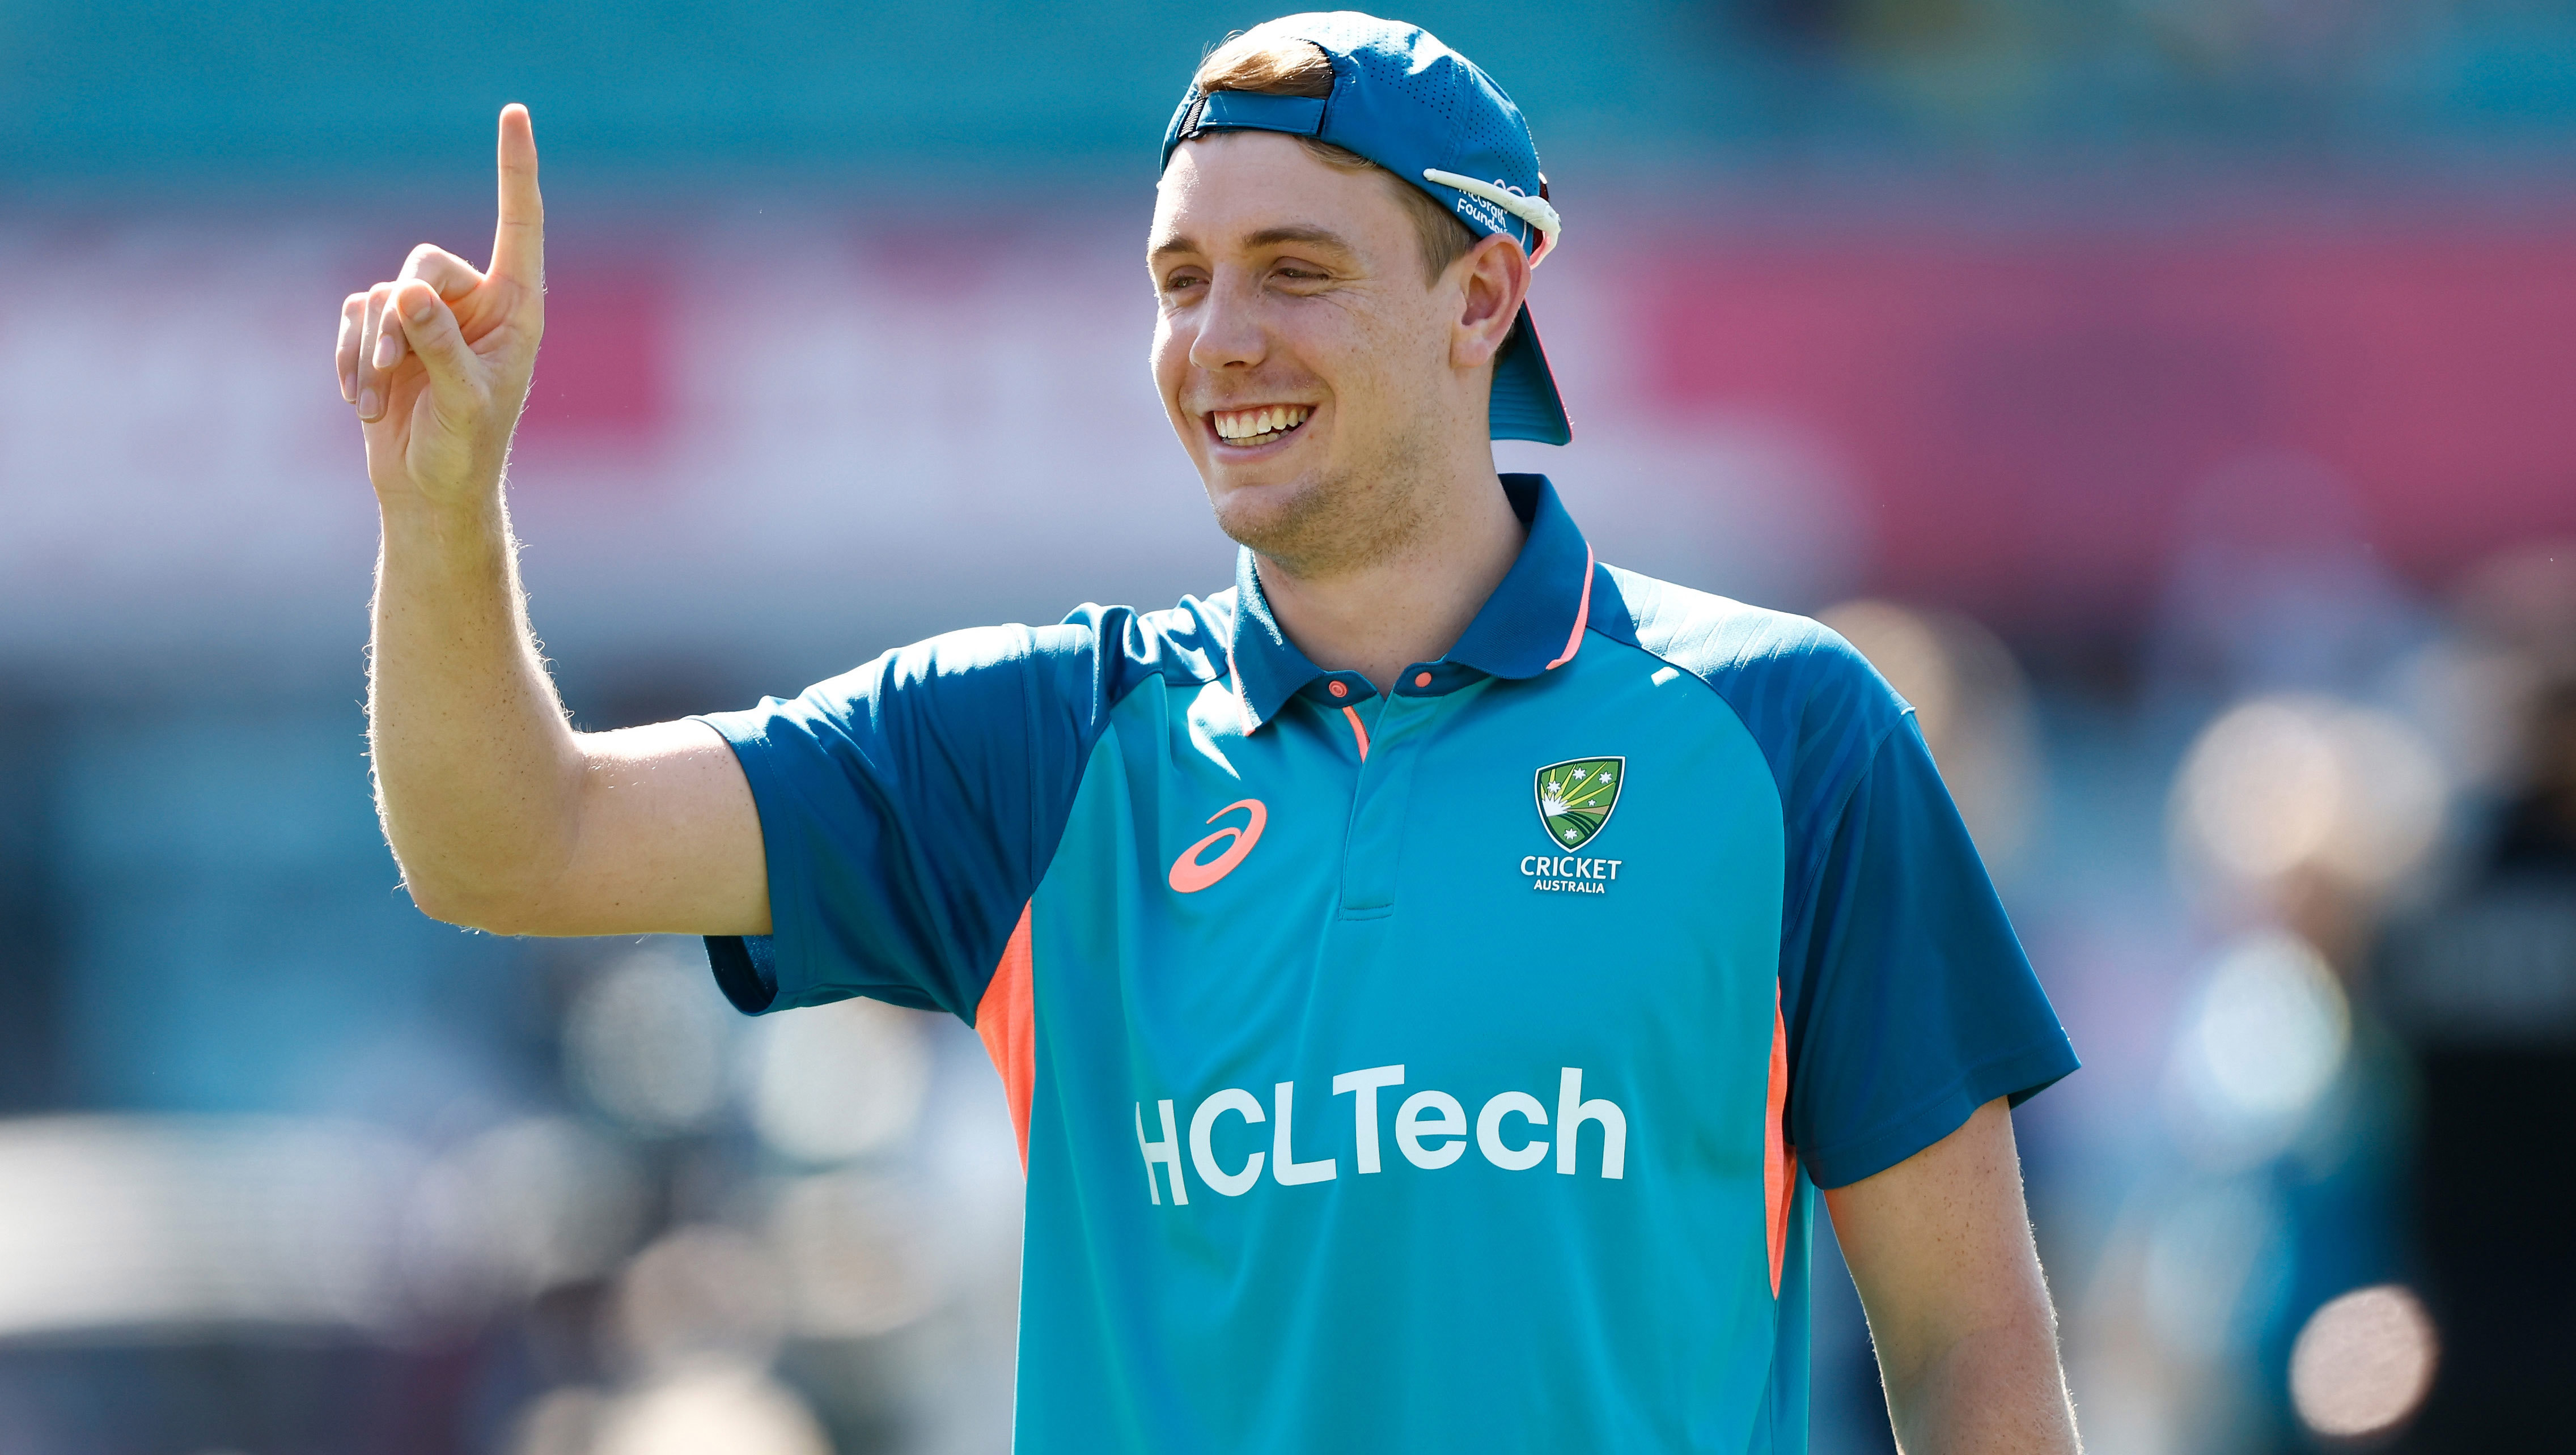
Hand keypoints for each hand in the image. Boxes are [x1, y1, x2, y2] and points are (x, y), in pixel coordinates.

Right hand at [337, 104, 544, 512]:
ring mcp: (429, 318)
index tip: (515, 113)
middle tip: (393, 366)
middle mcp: (476, 305)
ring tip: (379, 402)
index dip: (515, 169)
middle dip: (399, 313)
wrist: (429, 494)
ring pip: (382, 294)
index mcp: (517, 310)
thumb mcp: (464, 403)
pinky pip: (354, 317)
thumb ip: (441, 346)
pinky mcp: (388, 335)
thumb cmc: (464, 453)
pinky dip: (351, 358)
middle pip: (423, 262)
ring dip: (372, 348)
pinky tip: (361, 404)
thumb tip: (408, 293)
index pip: (519, 224)